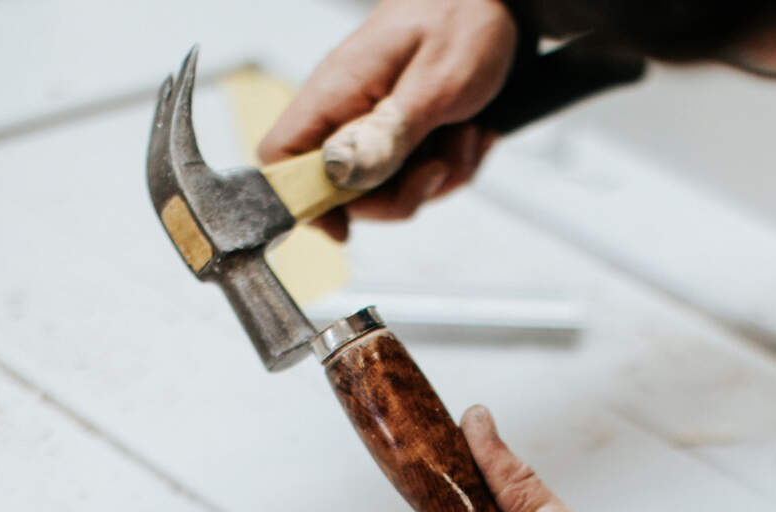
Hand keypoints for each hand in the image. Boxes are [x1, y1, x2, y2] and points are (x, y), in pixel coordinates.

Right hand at [257, 0, 516, 240]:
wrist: (496, 2)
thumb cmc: (462, 21)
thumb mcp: (437, 85)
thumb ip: (392, 135)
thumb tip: (345, 179)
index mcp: (337, 92)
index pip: (280, 157)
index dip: (298, 200)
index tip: (342, 226)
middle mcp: (347, 112)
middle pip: (343, 192)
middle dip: (398, 196)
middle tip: (437, 167)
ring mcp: (375, 123)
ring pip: (390, 189)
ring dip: (437, 176)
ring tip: (465, 135)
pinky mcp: (403, 131)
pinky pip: (419, 175)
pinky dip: (452, 164)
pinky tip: (471, 132)